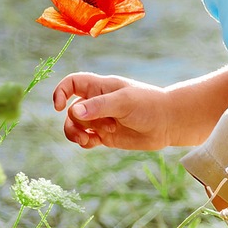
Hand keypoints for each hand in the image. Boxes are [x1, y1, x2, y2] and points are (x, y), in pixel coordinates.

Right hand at [51, 72, 173, 149]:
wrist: (168, 123)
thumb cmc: (148, 105)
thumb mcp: (124, 102)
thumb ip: (98, 106)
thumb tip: (72, 111)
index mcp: (100, 87)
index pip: (72, 83)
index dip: (60, 92)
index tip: (59, 107)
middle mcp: (97, 102)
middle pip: (71, 110)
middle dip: (77, 122)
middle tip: (98, 128)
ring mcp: (101, 119)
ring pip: (75, 126)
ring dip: (75, 134)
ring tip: (87, 140)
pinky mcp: (105, 136)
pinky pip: (85, 139)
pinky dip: (84, 142)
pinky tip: (93, 143)